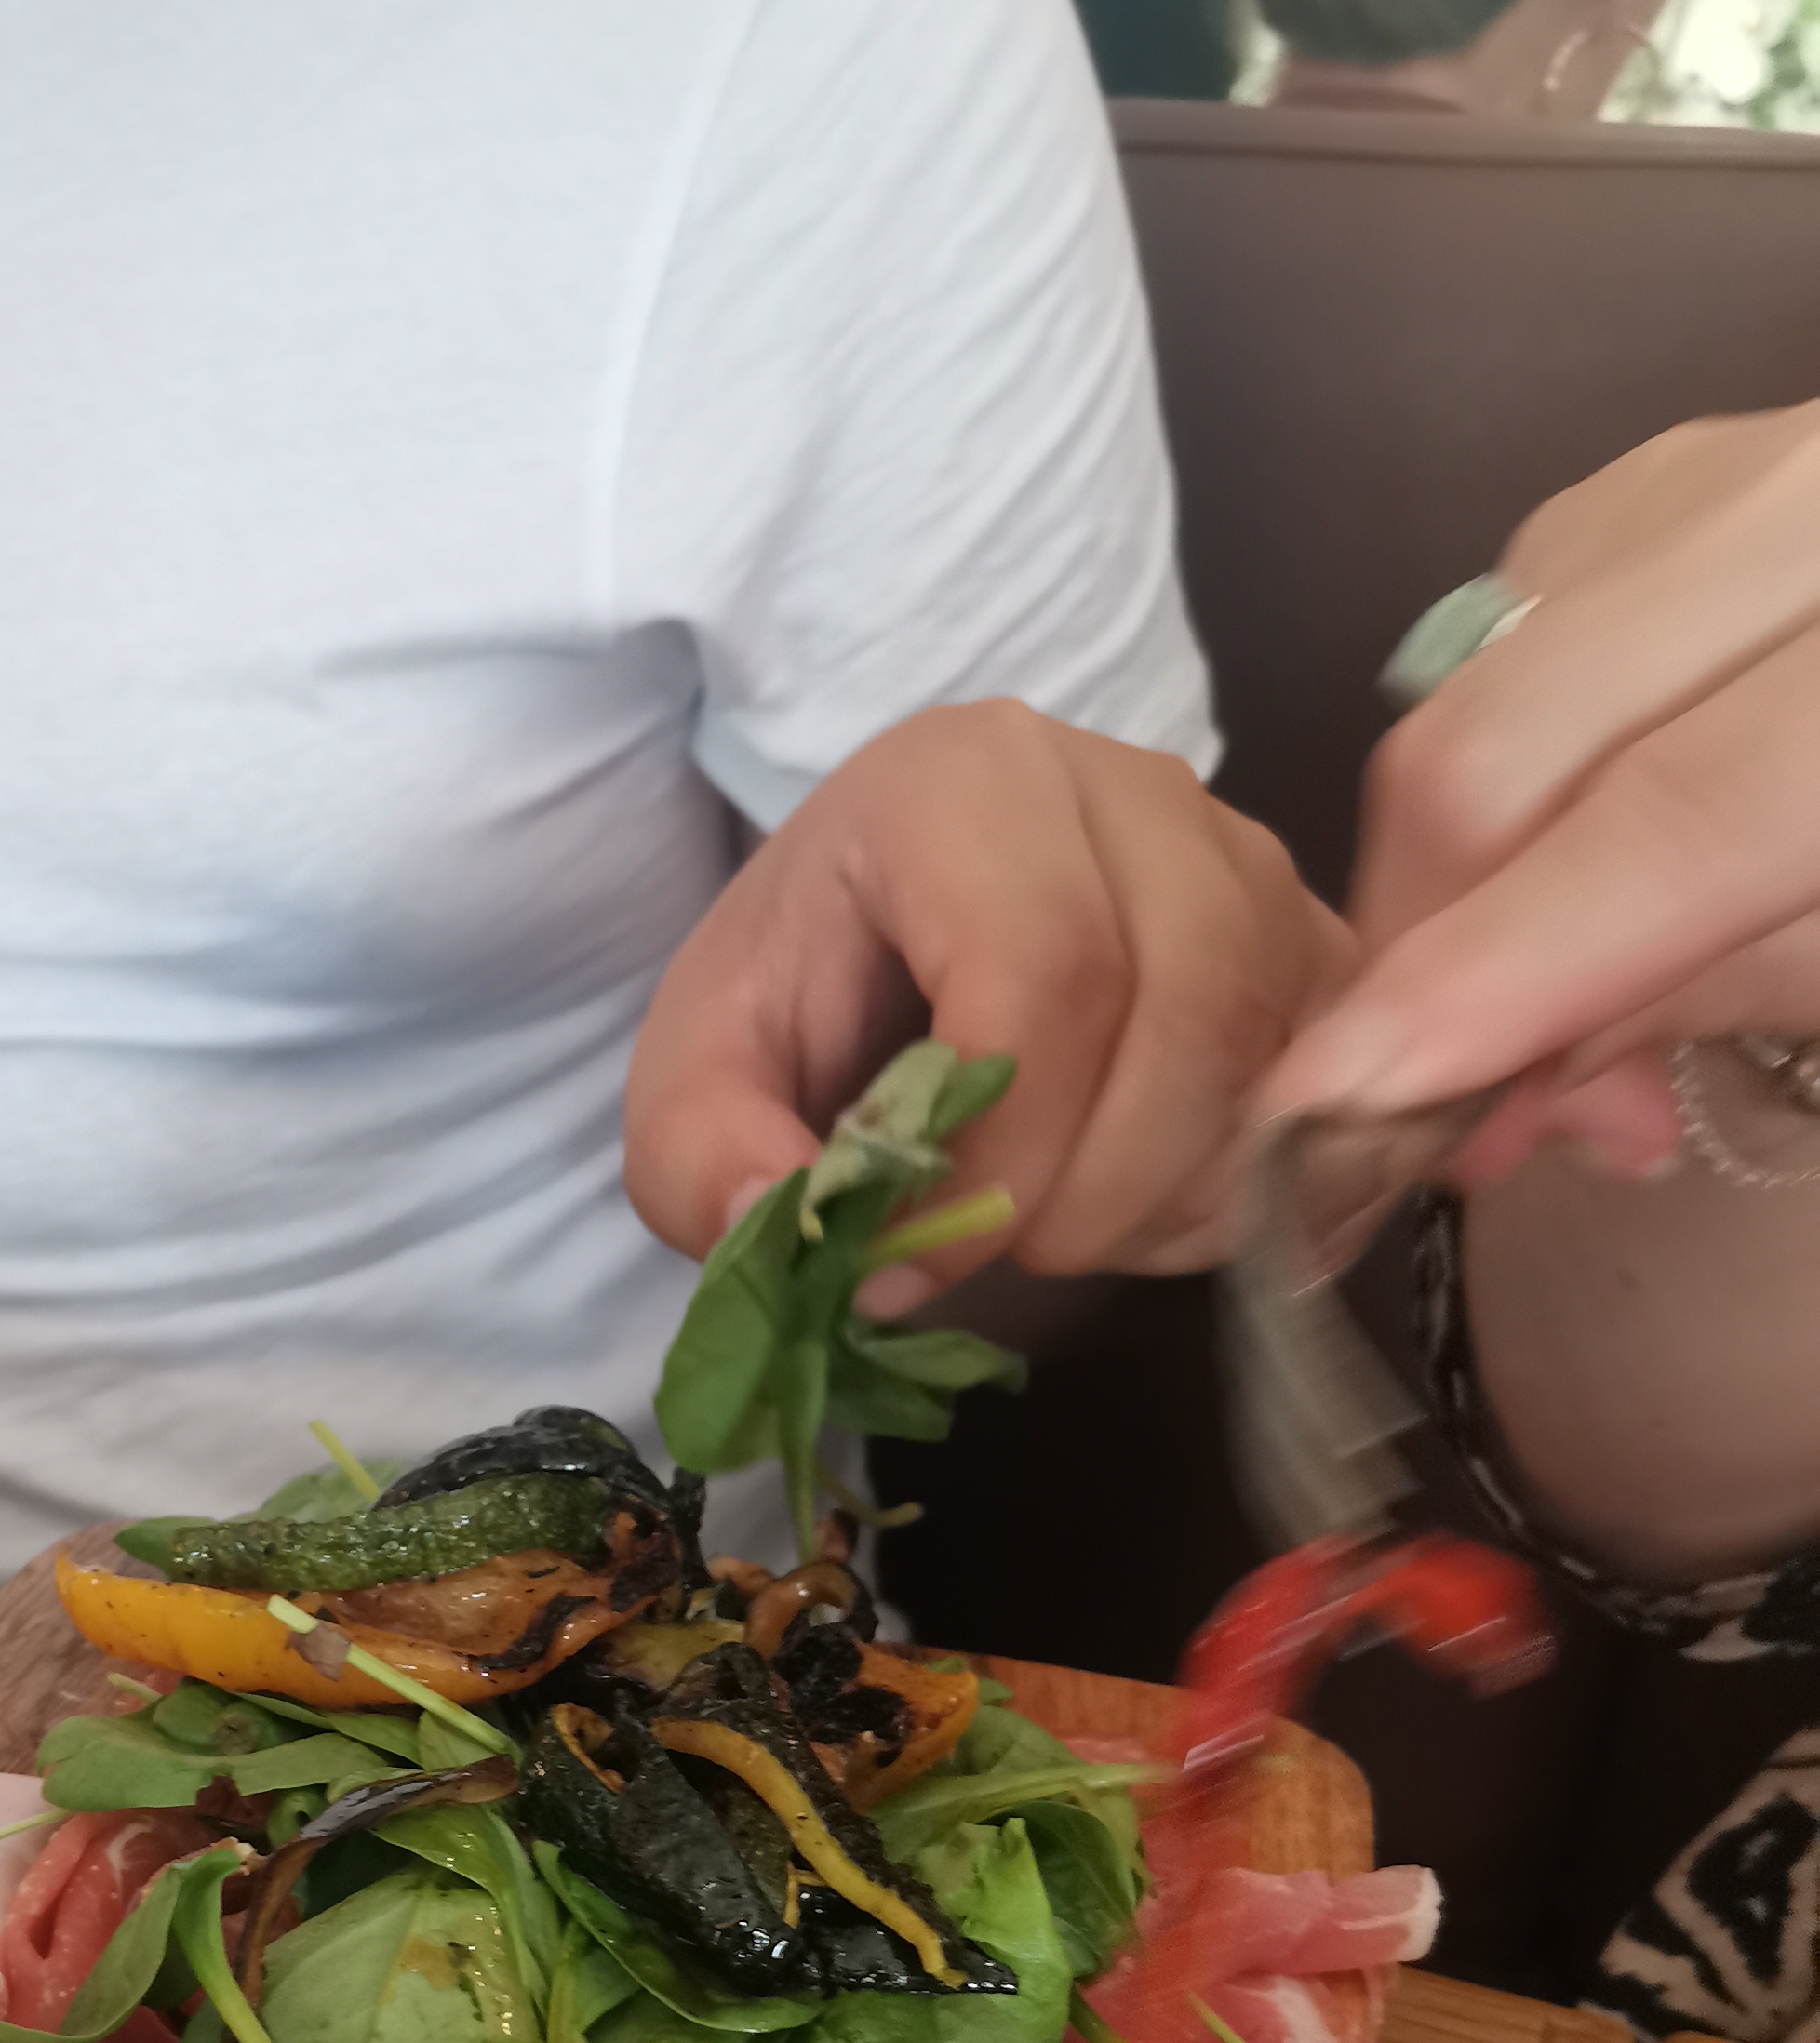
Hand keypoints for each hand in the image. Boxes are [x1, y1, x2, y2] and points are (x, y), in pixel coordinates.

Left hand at [626, 702, 1345, 1301]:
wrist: (881, 957)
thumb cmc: (802, 1012)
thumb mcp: (696, 1085)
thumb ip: (705, 1155)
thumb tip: (781, 1223)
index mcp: (966, 783)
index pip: (1045, 967)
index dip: (999, 1155)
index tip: (917, 1258)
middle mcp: (1131, 790)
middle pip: (1188, 1006)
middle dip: (1099, 1189)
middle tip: (1009, 1260)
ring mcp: (1244, 860)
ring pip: (1277, 1050)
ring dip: (1179, 1198)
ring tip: (1073, 1232)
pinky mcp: (1315, 943)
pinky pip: (1345, 1085)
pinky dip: (1266, 1192)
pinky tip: (1162, 1218)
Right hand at [1267, 403, 1819, 1176]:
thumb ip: (1743, 985)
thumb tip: (1525, 1083)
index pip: (1676, 823)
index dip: (1495, 980)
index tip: (1342, 1105)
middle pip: (1511, 728)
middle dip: (1431, 952)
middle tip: (1473, 1130)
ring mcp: (1768, 457)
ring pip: (1492, 670)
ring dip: (1470, 881)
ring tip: (1577, 1034)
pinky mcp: (1718, 460)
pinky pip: (1540, 619)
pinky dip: (1530, 775)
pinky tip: (1603, 868)